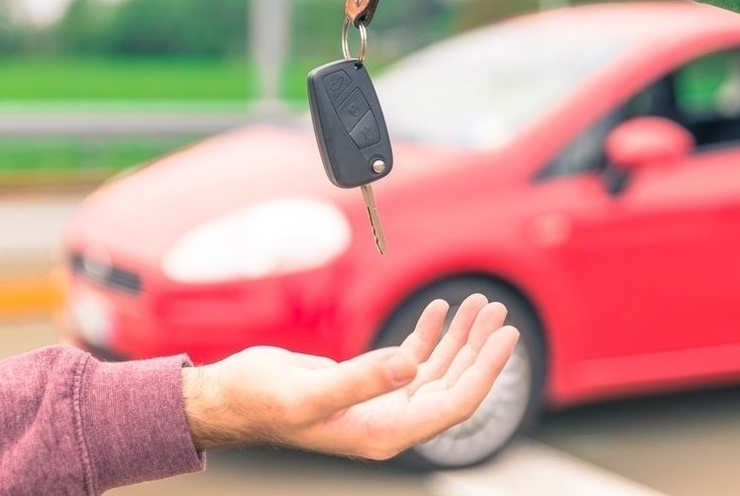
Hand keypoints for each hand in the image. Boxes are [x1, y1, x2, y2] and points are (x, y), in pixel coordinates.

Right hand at [181, 293, 518, 459]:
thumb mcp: (310, 391)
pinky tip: (440, 312)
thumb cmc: (261, 400)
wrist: (232, 398)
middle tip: (498, 312)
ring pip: (436, 370)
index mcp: (384, 433)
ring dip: (459, 338)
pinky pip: (412, 358)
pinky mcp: (370, 382)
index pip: (453, 404)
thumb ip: (361, 380)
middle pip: (452, 385)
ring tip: (480, 305)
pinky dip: (429, 334)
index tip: (507, 337)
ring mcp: (382, 403)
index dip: (485, 371)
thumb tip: (411, 366)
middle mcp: (390, 421)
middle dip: (478, 348)